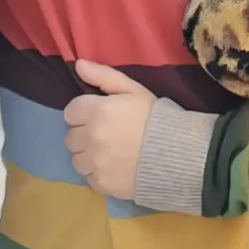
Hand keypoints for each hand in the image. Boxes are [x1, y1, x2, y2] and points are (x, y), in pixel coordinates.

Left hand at [62, 60, 154, 200]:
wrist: (178, 154)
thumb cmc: (155, 117)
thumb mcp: (133, 89)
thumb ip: (103, 76)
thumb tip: (78, 65)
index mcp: (98, 111)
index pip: (70, 112)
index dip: (82, 113)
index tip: (97, 116)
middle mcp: (92, 138)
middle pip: (70, 137)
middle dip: (83, 134)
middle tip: (103, 134)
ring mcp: (96, 163)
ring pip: (76, 159)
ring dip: (87, 155)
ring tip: (107, 153)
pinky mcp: (102, 184)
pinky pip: (88, 178)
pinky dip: (97, 173)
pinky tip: (114, 167)